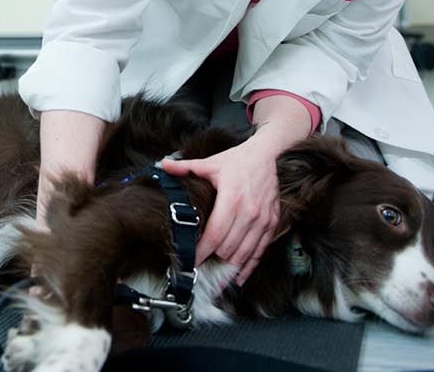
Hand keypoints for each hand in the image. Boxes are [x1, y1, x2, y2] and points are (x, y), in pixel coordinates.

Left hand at [159, 135, 285, 284]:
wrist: (266, 155)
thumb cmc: (237, 160)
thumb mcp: (210, 163)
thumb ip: (185, 167)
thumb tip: (162, 165)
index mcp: (232, 199)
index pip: (215, 234)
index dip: (201, 251)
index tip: (190, 261)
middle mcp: (249, 213)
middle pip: (228, 248)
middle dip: (212, 260)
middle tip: (199, 269)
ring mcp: (262, 220)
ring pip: (244, 253)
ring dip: (228, 266)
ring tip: (215, 276)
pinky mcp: (272, 223)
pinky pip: (260, 251)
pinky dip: (249, 267)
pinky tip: (238, 277)